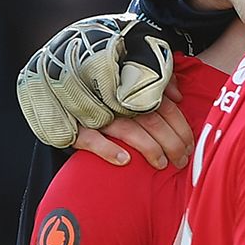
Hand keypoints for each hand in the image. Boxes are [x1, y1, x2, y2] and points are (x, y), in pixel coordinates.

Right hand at [71, 81, 193, 168]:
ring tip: (161, 164)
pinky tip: (124, 161)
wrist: (53, 87)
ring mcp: (94, 111)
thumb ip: (158, 84)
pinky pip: (90, 138)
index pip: (165, 107)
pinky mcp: (72, 125)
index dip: (181, 127)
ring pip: (128, 129)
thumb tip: (178, 96)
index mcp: (132, 88)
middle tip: (181, 160)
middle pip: (152, 120)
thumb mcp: (130, 80)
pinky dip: (108, 149)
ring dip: (148, 147)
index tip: (191, 145)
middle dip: (172, 142)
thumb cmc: (100, 89)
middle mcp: (116, 98)